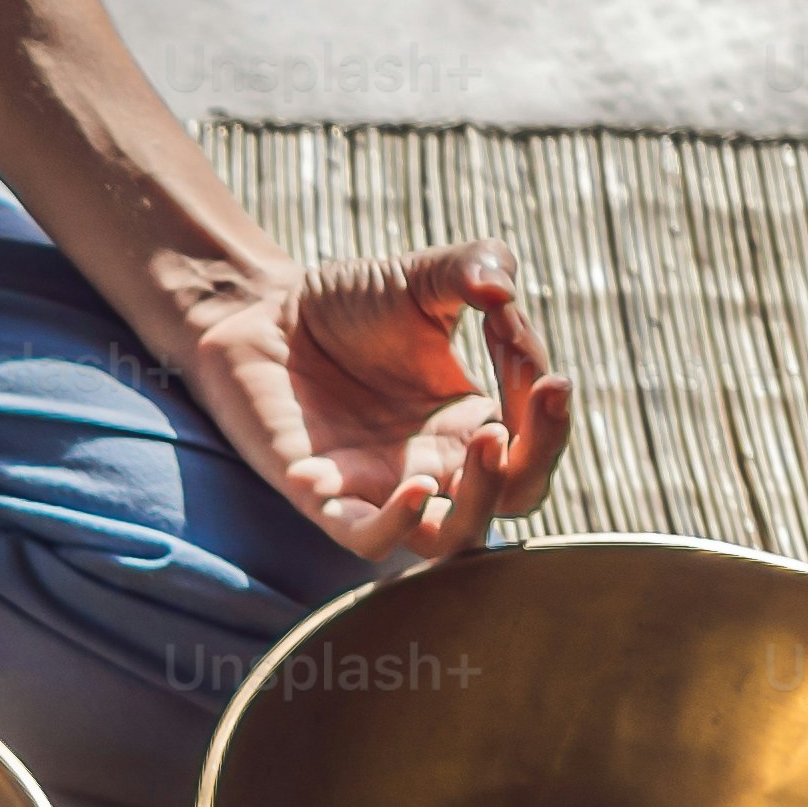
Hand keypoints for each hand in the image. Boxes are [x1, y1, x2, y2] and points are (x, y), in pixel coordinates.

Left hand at [174, 243, 572, 563]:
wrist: (261, 313)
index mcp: (468, 421)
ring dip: (484, 499)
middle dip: (542, 452)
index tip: (507, 323)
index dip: (540, 390)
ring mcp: (381, 486)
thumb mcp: (425, 277)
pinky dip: (399, 523)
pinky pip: (370, 538)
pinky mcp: (323, 496)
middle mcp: (434, 463)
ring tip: (490, 441)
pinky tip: (420, 485)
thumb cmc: (346, 303)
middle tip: (546, 390)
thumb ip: (475, 268)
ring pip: (452, 537)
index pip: (534, 435)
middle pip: (515, 496)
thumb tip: (503, 289)